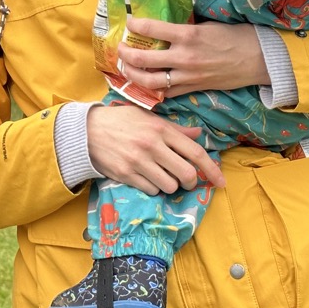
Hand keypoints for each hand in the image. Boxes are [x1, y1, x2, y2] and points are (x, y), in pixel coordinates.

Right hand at [86, 104, 223, 194]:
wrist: (86, 130)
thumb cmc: (121, 121)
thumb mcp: (148, 118)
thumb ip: (174, 129)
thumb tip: (198, 134)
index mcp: (161, 129)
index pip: (195, 153)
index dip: (212, 170)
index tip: (221, 182)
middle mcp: (152, 145)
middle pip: (186, 174)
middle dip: (190, 181)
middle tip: (184, 179)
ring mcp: (138, 161)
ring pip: (169, 186)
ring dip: (169, 185)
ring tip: (160, 175)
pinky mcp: (126, 174)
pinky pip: (151, 190)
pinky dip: (152, 188)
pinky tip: (145, 177)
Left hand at [116, 17, 268, 97]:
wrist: (257, 59)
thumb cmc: (234, 36)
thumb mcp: (206, 25)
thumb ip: (184, 28)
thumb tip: (163, 24)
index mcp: (188, 35)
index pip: (151, 28)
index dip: (135, 25)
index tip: (130, 22)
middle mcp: (184, 56)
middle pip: (143, 59)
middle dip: (126, 54)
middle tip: (120, 49)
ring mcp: (188, 75)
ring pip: (151, 80)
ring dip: (133, 75)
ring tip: (126, 68)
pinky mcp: (193, 88)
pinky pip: (167, 93)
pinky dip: (153, 90)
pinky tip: (144, 85)